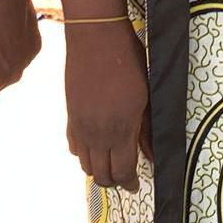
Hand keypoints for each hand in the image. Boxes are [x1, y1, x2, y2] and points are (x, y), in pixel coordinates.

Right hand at [65, 23, 151, 191]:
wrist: (96, 37)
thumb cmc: (128, 61)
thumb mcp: (147, 95)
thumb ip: (147, 128)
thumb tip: (151, 154)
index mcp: (121, 129)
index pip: (122, 172)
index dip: (130, 183)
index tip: (136, 184)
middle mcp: (97, 133)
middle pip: (101, 174)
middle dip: (115, 181)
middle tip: (126, 176)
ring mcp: (80, 125)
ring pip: (85, 163)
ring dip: (98, 169)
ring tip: (111, 162)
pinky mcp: (70, 115)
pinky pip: (74, 146)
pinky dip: (84, 153)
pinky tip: (95, 145)